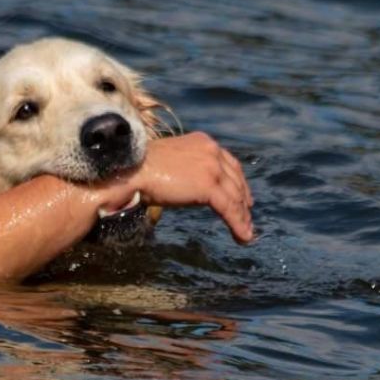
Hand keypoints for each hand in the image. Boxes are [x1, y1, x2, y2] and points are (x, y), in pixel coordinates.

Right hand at [105, 132, 253, 243]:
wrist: (132, 169)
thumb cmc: (140, 168)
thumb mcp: (170, 162)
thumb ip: (186, 169)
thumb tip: (188, 186)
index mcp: (202, 142)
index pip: (228, 162)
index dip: (238, 181)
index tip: (242, 195)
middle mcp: (211, 151)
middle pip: (235, 179)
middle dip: (243, 200)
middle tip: (247, 216)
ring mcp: (212, 168)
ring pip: (235, 196)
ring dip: (243, 217)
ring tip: (247, 233)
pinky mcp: (209, 186)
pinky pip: (229, 208)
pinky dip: (238, 224)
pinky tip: (243, 237)